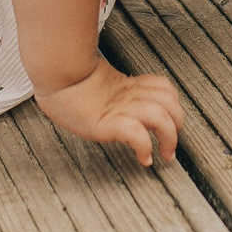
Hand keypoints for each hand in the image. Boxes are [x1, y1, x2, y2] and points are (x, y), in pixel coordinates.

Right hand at [36, 57, 183, 166]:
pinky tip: (143, 157)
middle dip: (178, 126)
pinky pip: (137, 134)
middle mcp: (128, 96)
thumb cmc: (64, 82)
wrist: (53, 75)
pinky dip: (145, 147)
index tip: (172, 126)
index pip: (164, 89)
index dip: (174, 106)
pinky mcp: (107, 123)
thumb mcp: (94, 82)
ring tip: (164, 153)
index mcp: (126, 86)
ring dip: (169, 138)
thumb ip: (108, 86)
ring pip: (160, 116)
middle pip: (169, 103)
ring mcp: (119, 109)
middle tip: (171, 144)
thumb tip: (116, 90)